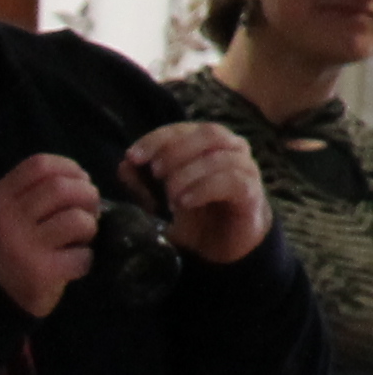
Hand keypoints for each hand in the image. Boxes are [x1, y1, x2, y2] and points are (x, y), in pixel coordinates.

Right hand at [0, 151, 103, 318]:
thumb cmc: (6, 251)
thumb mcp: (5, 215)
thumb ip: (31, 193)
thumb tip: (79, 179)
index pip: (39, 165)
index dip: (68, 168)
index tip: (79, 180)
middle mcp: (5, 221)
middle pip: (62, 188)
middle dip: (86, 196)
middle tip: (88, 211)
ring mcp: (22, 247)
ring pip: (76, 219)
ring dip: (88, 228)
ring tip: (80, 238)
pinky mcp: (41, 272)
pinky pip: (81, 256)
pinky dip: (84, 260)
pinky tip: (72, 265)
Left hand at [127, 118, 270, 266]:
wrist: (221, 245)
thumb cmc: (192, 215)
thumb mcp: (158, 201)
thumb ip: (141, 184)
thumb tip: (124, 165)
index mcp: (206, 144)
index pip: (182, 129)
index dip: (156, 139)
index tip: (132, 157)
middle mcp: (230, 149)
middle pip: (207, 134)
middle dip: (175, 151)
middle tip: (155, 173)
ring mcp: (244, 168)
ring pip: (219, 157)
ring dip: (188, 174)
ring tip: (169, 197)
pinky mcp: (250, 192)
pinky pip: (231, 181)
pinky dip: (203, 189)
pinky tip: (183, 202)